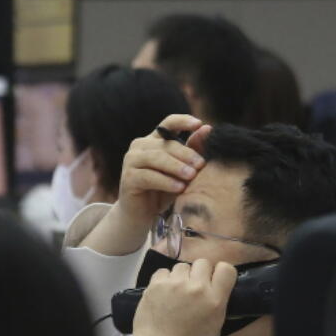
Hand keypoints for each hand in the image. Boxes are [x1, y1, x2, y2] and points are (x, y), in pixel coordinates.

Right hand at [82, 115, 209, 256]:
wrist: (142, 215)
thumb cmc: (163, 191)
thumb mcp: (181, 171)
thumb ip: (192, 151)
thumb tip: (207, 129)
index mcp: (153, 140)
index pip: (168, 123)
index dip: (183, 121)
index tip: (198, 124)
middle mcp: (140, 146)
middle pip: (165, 144)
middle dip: (186, 153)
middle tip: (201, 164)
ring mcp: (131, 161)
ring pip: (156, 158)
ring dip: (176, 167)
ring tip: (191, 176)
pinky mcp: (128, 178)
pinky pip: (148, 176)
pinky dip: (165, 182)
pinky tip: (179, 188)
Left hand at [124, 258, 236, 335]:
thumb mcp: (214, 328)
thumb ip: (218, 306)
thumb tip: (217, 292)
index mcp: (214, 299)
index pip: (226, 269)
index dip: (221, 272)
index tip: (215, 279)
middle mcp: (197, 287)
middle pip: (203, 262)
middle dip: (200, 272)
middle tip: (194, 285)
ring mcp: (175, 283)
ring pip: (182, 266)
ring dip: (181, 276)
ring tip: (176, 291)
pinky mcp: (156, 283)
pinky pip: (164, 271)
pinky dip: (164, 279)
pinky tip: (163, 292)